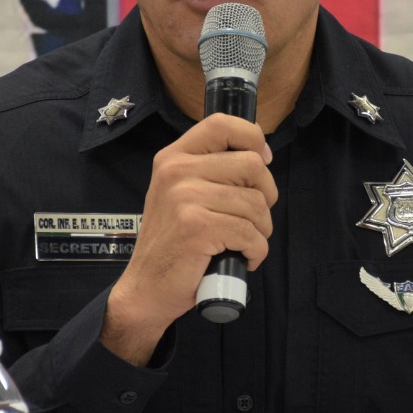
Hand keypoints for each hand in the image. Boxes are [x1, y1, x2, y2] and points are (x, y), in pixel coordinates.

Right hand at [102, 113, 275, 364]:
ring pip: (256, 203)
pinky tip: (244, 258)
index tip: (262, 161)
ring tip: (243, 243)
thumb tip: (261, 156)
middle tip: (253, 217)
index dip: (253, 139)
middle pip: (252, 164)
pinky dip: (257, 251)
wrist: (146, 288)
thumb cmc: (173, 244)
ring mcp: (185, 198)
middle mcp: (177, 171)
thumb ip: (210, 171)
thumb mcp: (181, 194)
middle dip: (266, 195)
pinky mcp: (197, 227)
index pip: (222, 123)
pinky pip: (251, 233)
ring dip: (261, 230)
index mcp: (174, 157)